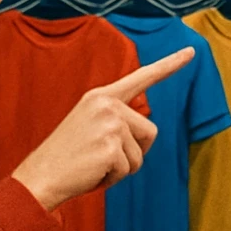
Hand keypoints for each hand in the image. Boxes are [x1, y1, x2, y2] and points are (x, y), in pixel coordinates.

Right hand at [11, 48, 193, 211]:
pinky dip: (113, 179)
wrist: (39, 177)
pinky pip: (128, 170)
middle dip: (133, 152)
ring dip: (122, 167)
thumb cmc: (67, 156)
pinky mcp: (111, 147)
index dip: (170, 65)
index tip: (191, 51)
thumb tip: (146, 131)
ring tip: (93, 164)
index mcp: (101, 96)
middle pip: (150, 132)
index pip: (141, 78)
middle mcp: (107, 104)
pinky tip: (91, 173)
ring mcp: (110, 124)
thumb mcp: (90, 126)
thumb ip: (116, 119)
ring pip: (141, 154)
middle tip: (101, 157)